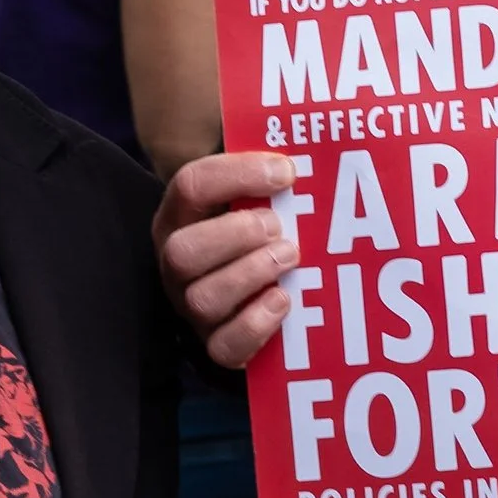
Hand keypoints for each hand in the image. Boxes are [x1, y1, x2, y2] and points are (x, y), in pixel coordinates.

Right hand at [154, 151, 298, 367]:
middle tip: (279, 227)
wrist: (251, 287)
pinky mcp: (215, 343)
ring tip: (291, 257)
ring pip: (202, 299)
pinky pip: (224, 347)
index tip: (288, 172)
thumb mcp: (258, 193)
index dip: (239, 174)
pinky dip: (256, 325)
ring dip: (251, 274)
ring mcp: (192, 306)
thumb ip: (273, 172)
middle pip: (182, 251)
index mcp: (183, 214)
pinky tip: (284, 300)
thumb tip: (320, 151)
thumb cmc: (260, 226)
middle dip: (236, 235)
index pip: (192, 184)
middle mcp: (178, 262)